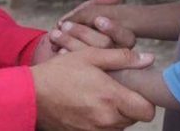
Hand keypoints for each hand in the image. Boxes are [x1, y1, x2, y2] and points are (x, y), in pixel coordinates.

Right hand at [32, 47, 155, 129]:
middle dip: (130, 104)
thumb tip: (148, 59)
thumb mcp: (89, 56)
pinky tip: (89, 106)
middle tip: (115, 89)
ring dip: (116, 113)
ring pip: (120, 126)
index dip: (146, 100)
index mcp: (111, 98)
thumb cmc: (59, 72)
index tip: (136, 89)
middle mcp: (106, 119)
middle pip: (134, 118)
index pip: (147, 111)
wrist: (30, 95)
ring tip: (100, 96)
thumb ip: (121, 58)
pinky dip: (102, 121)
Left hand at [36, 0, 133, 63]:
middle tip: (66, 25)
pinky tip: (56, 49)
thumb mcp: (86, 13)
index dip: (113, 29)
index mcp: (121, 42)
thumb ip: (101, 3)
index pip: (126, 37)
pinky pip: (79, 72)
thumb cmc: (76, 27)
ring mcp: (101, 72)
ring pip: (92, 58)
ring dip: (72, 42)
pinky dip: (66, 57)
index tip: (98, 19)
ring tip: (55, 33)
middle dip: (85, 33)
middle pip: (106, 47)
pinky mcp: (86, 81)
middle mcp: (115, 59)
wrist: (55, 46)